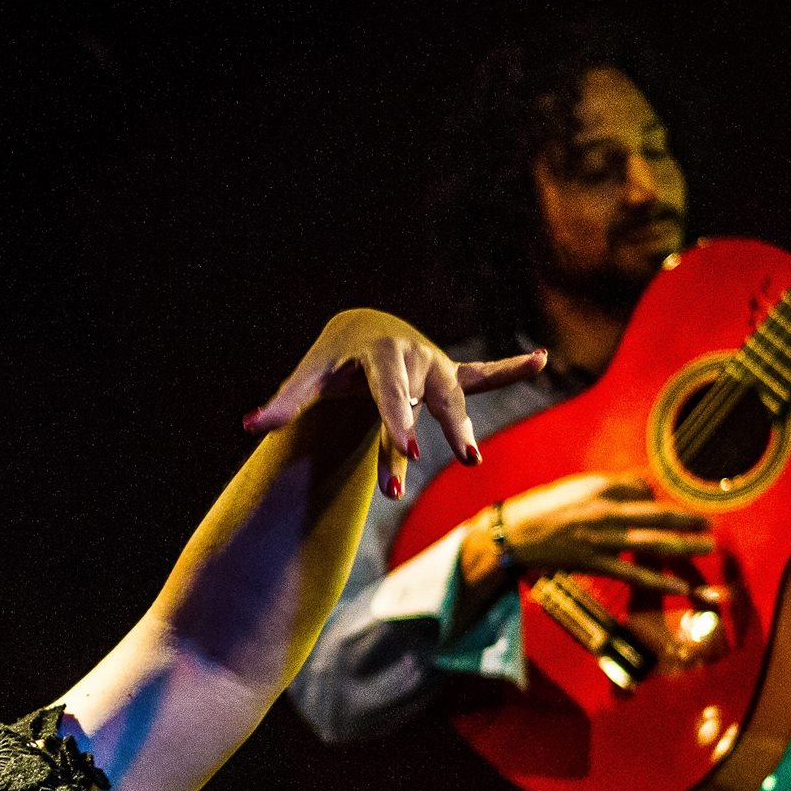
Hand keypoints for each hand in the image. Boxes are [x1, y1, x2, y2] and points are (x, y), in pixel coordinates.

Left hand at [242, 308, 546, 496]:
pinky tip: (540, 359)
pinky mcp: (449, 375)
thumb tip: (250, 425)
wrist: (359, 329)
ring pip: (452, 401)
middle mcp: (413, 357)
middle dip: (441, 430)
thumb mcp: (309, 376)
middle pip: (428, 398)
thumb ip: (284, 402)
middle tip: (456, 459)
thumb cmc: (333, 361)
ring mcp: (435, 367)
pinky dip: (511, 367)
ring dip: (461, 429)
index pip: (389, 393)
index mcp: (380, 356)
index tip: (407, 450)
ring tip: (472, 460)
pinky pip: (484, 373)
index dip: (398, 421)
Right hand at [493, 472, 715, 595]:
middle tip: (710, 524)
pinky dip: (659, 581)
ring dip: (684, 546)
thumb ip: (611, 485)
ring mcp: (602, 540)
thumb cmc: (543, 508)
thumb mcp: (577, 486)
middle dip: (687, 520)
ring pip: (652, 543)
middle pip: (657, 515)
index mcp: (601, 488)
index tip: (679, 507)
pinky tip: (680, 586)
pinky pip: (634, 574)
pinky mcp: (595, 563)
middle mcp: (606, 511)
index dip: (661, 499)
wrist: (513, 534)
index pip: (643, 490)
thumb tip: (643, 486)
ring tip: (707, 547)